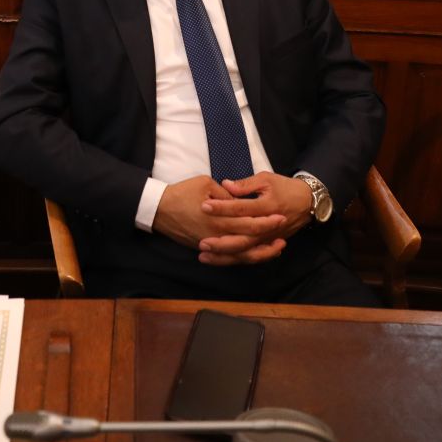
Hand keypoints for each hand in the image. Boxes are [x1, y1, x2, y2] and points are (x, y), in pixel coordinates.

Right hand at [152, 176, 289, 264]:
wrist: (158, 209)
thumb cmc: (181, 193)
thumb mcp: (206, 184)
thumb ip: (227, 193)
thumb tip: (240, 199)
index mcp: (220, 219)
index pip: (250, 223)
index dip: (267, 221)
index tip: (280, 216)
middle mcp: (218, 236)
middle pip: (249, 242)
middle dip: (268, 237)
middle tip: (283, 231)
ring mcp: (212, 244)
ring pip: (241, 255)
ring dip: (260, 253)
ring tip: (275, 248)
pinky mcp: (206, 248)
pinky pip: (229, 257)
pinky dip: (244, 256)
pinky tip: (254, 252)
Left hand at [195, 172, 314, 265]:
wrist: (307, 203)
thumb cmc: (285, 188)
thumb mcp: (267, 179)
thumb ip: (246, 184)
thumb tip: (226, 184)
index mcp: (266, 206)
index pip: (241, 208)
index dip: (222, 207)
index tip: (204, 206)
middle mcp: (267, 227)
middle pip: (243, 238)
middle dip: (221, 242)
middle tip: (202, 242)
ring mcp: (268, 238)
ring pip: (245, 252)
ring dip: (225, 256)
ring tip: (205, 256)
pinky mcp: (267, 244)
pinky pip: (250, 256)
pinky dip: (234, 260)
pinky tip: (218, 260)